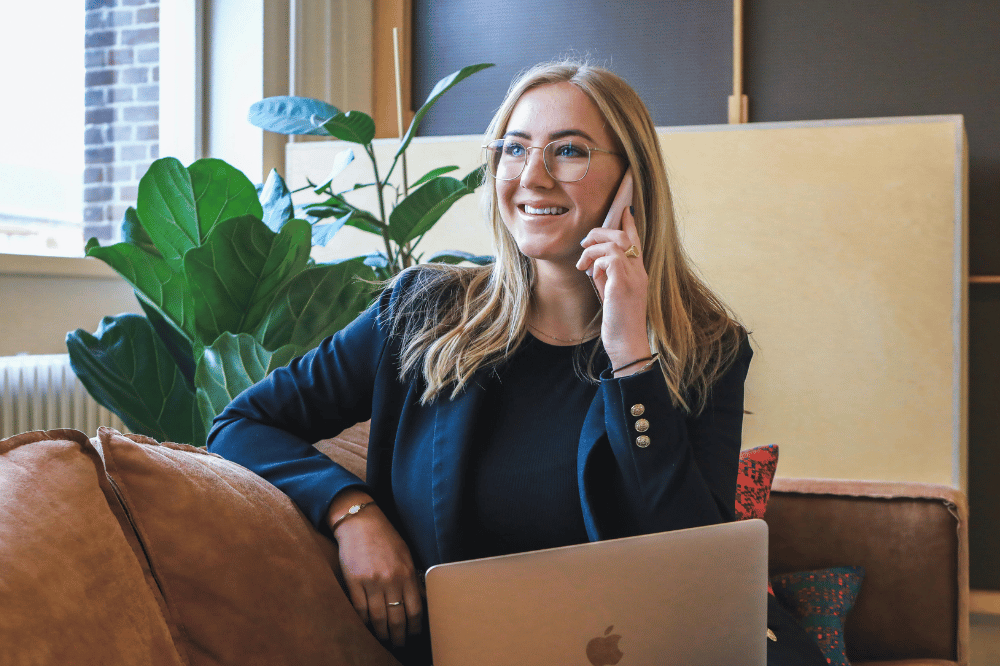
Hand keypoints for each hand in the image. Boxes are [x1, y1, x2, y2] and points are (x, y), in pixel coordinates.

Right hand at [327, 492, 422, 646]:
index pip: (414, 609)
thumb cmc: (385, 538)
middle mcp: (391, 580)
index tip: (414, 634)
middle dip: (399, 636)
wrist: (360, 522)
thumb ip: (411, 578)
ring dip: (381, 633)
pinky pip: (360, 609)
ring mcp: (371, 582)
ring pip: (378, 618)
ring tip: (383, 639)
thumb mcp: (405, 555)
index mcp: (406, 573)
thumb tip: (419, 601)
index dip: (415, 627)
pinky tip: (368, 626)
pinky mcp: (354, 581)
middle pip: (397, 618)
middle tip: (399, 644)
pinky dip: (364, 621)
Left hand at [576, 206, 651, 371]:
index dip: (629, 223)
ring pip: (615, 243)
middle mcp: (639, 272)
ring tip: (582, 262)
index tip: (623, 209)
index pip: (636, 241)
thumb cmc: (618, 323)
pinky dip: (596, 261)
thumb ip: (607, 276)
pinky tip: (590, 273)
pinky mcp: (623, 285)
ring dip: (593, 248)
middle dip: (601, 232)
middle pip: (624, 235)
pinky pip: (610, 258)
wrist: (627, 344)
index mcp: (638, 273)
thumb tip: (595, 263)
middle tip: (584, 243)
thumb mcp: (611, 294)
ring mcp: (633, 277)